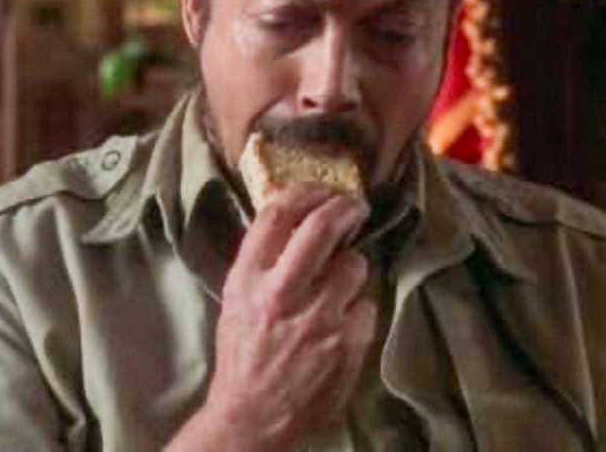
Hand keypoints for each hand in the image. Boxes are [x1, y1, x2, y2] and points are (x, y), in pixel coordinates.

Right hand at [167, 183, 375, 451]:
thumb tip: (296, 217)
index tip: (321, 190)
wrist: (253, 416)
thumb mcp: (238, 299)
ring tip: (338, 289)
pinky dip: (358, 312)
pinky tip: (341, 326)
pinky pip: (367, 305)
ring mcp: (319, 316)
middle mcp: (283, 291)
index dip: (305, 191)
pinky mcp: (348, 341)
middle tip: (354, 207)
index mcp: (248, 278)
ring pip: (355, 264)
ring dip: (351, 270)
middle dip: (345, 208)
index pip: (277, 212)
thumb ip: (263, 260)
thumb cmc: (244, 353)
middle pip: (322, 225)